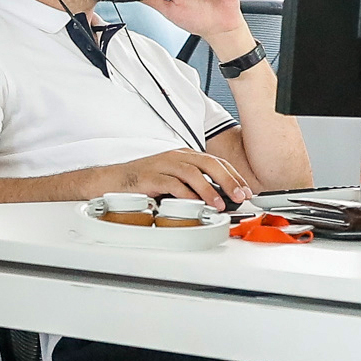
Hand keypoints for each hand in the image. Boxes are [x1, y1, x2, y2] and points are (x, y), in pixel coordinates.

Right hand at [113, 149, 249, 207]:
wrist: (114, 180)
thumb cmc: (145, 181)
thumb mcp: (174, 179)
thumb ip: (194, 185)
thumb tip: (220, 198)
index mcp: (185, 155)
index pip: (216, 162)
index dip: (234, 176)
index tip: (246, 190)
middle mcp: (176, 157)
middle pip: (209, 163)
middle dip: (228, 180)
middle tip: (240, 196)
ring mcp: (163, 165)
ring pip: (193, 172)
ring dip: (210, 189)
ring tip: (220, 204)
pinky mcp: (151, 176)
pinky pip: (172, 184)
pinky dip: (186, 194)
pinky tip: (194, 204)